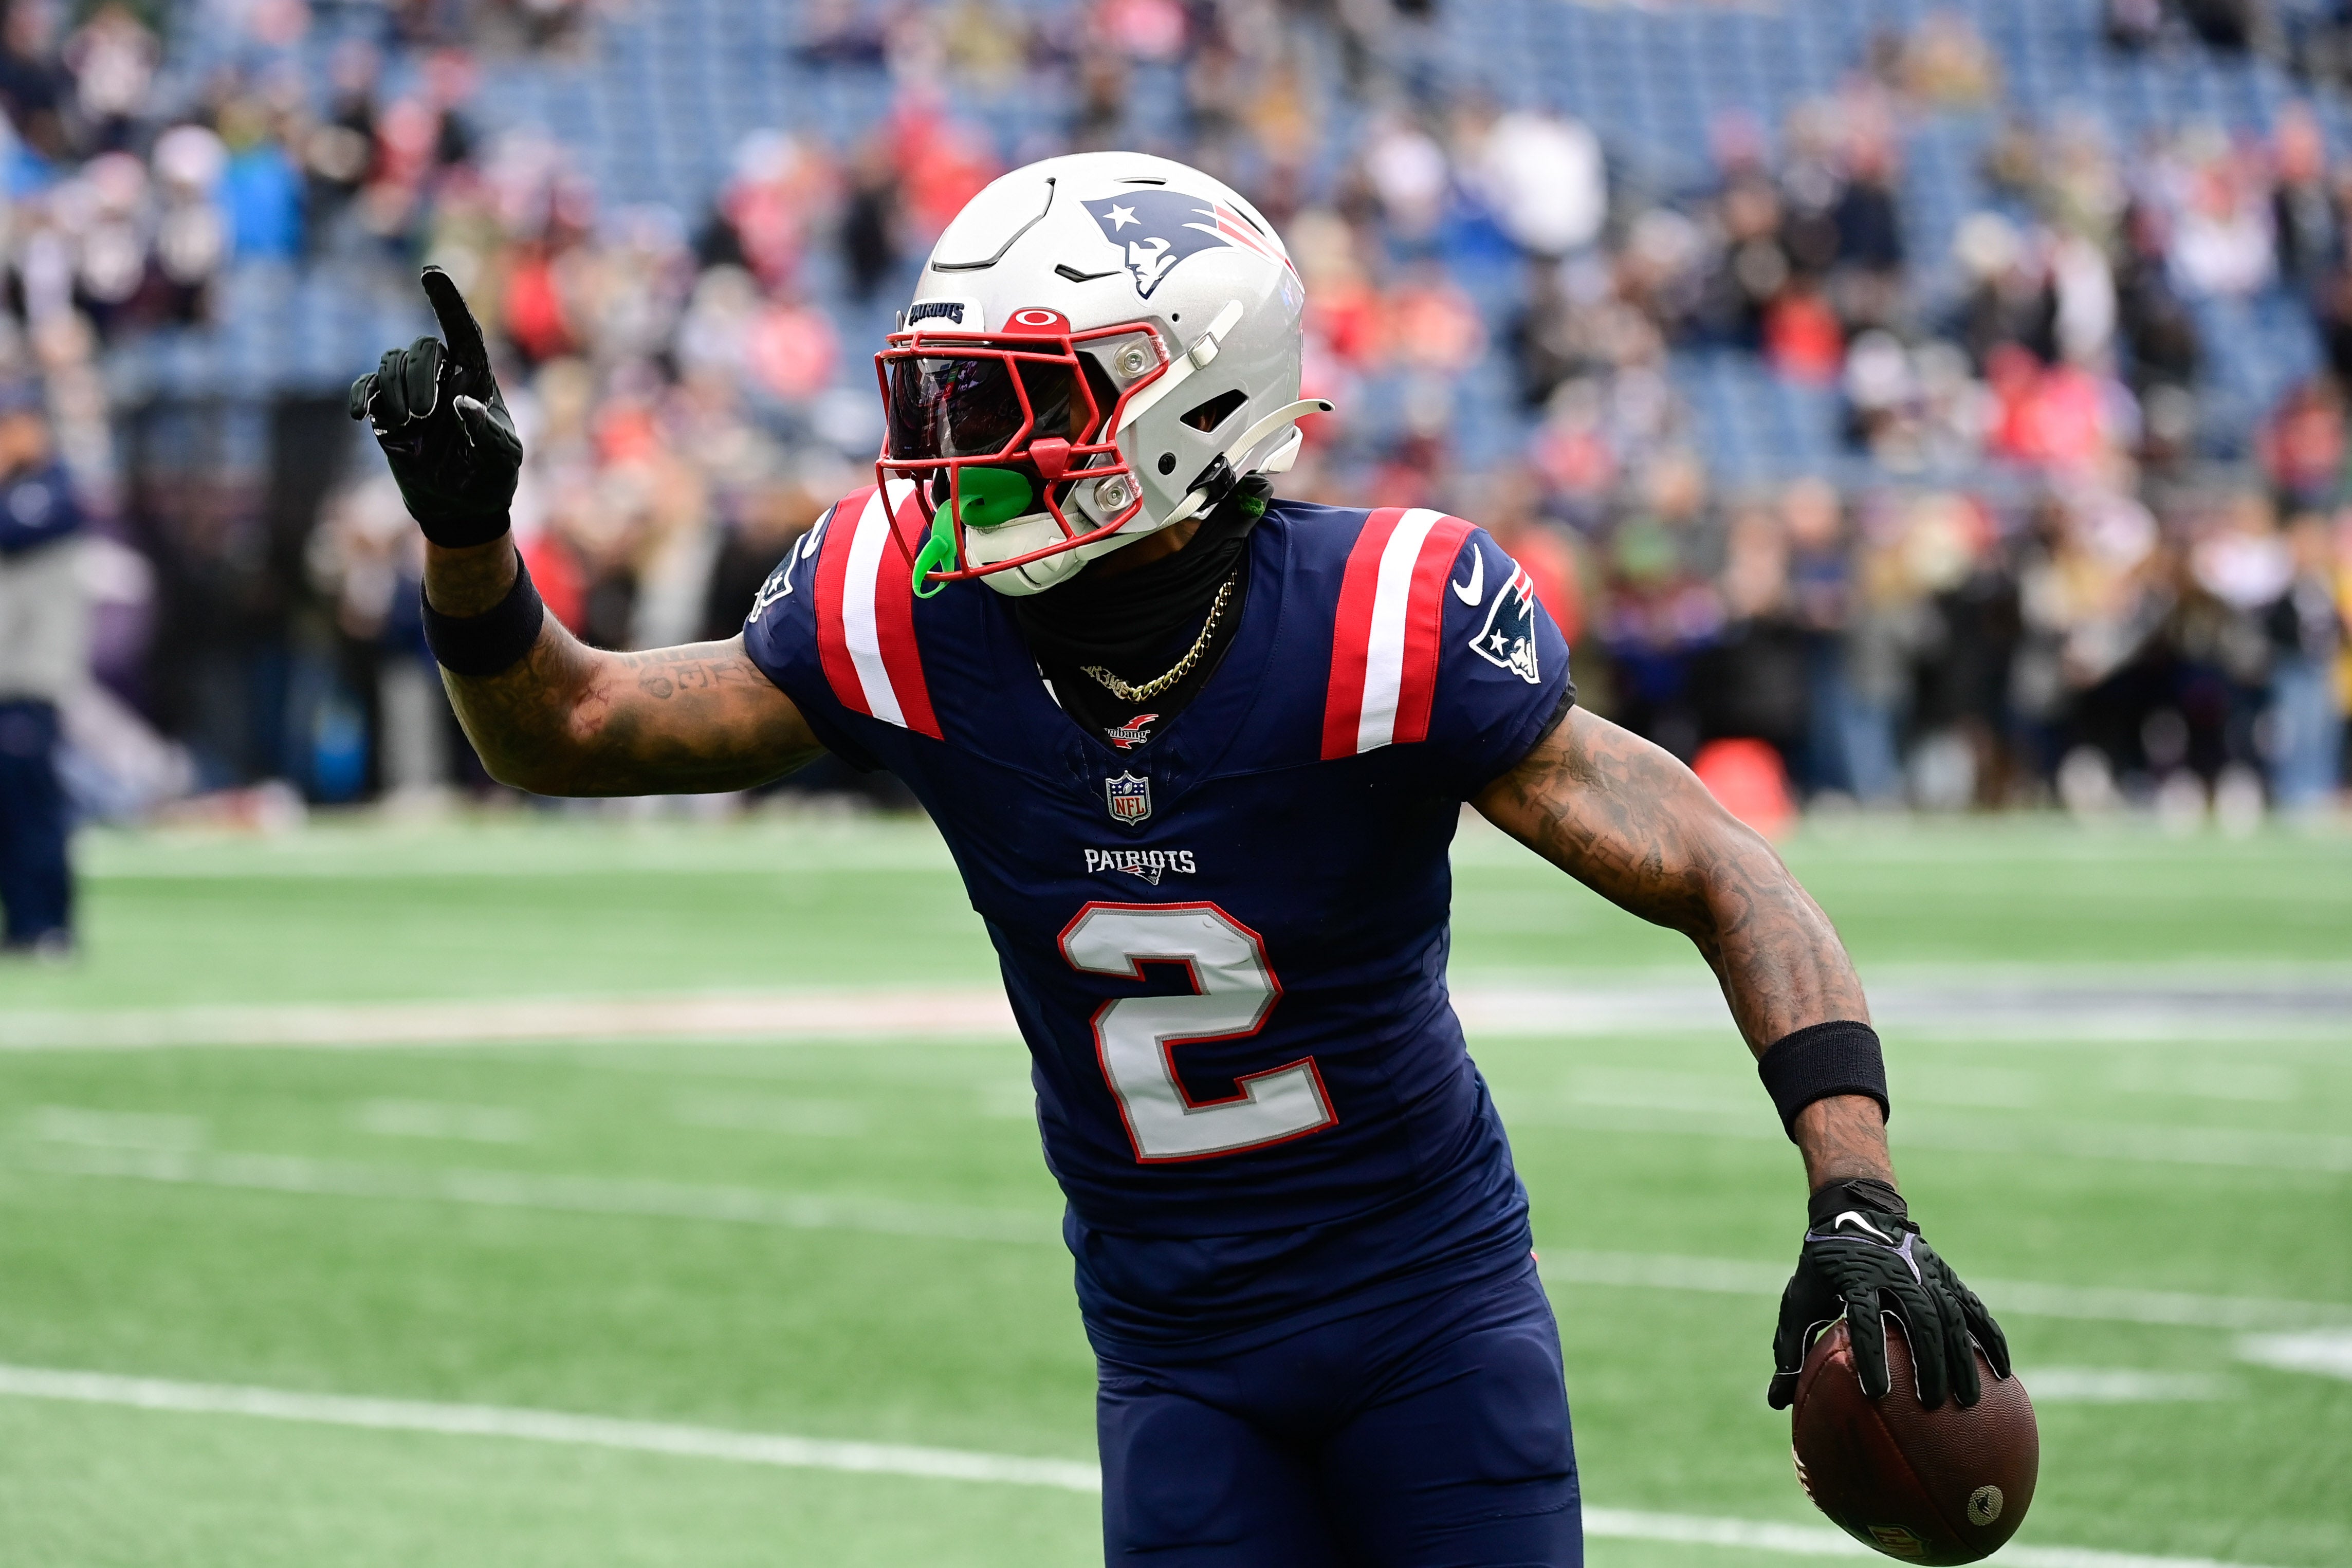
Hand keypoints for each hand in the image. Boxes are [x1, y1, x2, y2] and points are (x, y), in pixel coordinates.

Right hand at [348, 267, 522, 546]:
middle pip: (421, 348)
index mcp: (477, 376)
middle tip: (425, 416)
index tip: (431, 272)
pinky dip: (364, 396)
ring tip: (410, 427)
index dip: (447, 301)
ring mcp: (412, 390)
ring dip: (396, 391)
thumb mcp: (503, 458)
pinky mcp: (388, 409)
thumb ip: (488, 432)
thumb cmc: (492, 475)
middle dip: (418, 377)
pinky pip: (368, 388)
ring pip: (391, 364)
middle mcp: (443, 376)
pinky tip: (362, 416)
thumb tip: (461, 403)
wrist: (462, 504)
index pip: (463, 330)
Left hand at [1768, 1180, 2009, 1409]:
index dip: (1871, 1355)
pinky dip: (1991, 1338)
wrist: (1857, 1210)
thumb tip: (1777, 1403)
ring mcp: (1926, 1272)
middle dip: (1927, 1362)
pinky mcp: (1947, 1275)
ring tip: (1967, 1401)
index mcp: (1855, 1277)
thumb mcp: (1799, 1299)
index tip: (1876, 1393)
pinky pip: (1974, 1309)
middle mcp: (1895, 1272)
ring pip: (1951, 1316)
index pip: (1864, 1319)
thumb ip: (1790, 1348)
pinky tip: (2004, 1372)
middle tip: (1930, 1405)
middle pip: (1918, 1319)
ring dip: (1962, 1358)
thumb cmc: (1822, 1266)